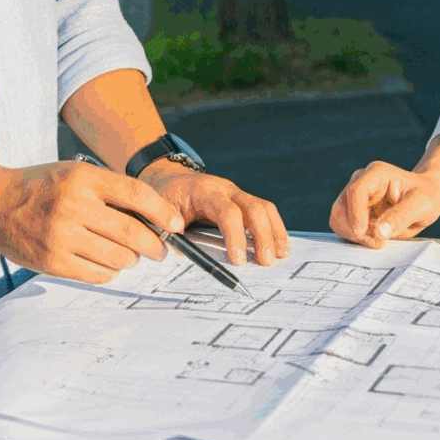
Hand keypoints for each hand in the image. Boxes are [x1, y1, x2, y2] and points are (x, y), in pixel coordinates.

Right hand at [0, 161, 182, 283]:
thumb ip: (110, 190)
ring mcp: (62, 236)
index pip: (136, 194)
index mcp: (83, 179)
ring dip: (132, 259)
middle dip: (155, 245)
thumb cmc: (40, 187)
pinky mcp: (54, 262)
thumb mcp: (75, 173)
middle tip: (160, 249)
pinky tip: (107, 262)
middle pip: (132, 232)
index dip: (163, 212)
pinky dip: (111, 271)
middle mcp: (73, 206)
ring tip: (129, 254)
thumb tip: (153, 216)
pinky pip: (98, 274)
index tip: (176, 224)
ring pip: (119, 258)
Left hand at [146, 166, 288, 266]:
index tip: (238, 261)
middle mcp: (224, 188)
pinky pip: (262, 211)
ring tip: (282, 254)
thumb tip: (183, 256)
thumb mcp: (158, 213)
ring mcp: (235, 193)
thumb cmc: (162, 199)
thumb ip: (169, 232)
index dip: (234, 237)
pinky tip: (279, 245)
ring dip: (274, 231)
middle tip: (266, 261)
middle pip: (253, 207)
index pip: (227, 212)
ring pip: (263, 207)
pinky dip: (273, 228)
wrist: (167, 178)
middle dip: (262, 235)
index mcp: (203, 191)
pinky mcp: (240, 201)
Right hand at [329, 156, 439, 247]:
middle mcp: (361, 181)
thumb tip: (379, 233)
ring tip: (376, 241)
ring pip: (338, 217)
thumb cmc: (426, 196)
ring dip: (353, 234)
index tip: (362, 234)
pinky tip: (373, 238)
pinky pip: (344, 226)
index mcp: (376, 174)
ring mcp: (355, 196)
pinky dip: (355, 237)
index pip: (356, 191)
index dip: (356, 214)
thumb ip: (401, 217)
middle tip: (374, 243)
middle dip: (353, 228)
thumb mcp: (422, 205)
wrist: (426, 197)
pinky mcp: (354, 210)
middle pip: (341, 206)